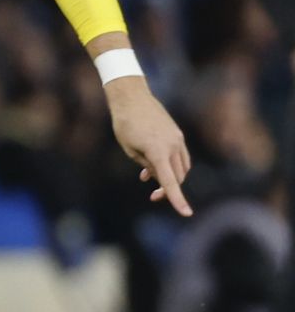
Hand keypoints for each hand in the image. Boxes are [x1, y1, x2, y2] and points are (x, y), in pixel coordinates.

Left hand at [105, 77, 191, 215]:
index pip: (170, 181)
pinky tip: (153, 167)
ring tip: (146, 177)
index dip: (177, 199)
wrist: (132, 98)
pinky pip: (180, 156)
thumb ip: (146, 165)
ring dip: (170, 177)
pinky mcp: (177, 135)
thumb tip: (158, 176)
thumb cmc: (125, 124)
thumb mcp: (130, 150)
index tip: (186, 213)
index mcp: (158, 151)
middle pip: (178, 177)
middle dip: (168, 189)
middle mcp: (173, 146)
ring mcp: (178, 139)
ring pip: (181, 168)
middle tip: (152, 196)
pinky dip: (171, 165)